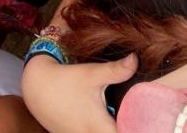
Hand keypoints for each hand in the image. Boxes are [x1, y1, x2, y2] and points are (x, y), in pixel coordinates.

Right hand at [22, 54, 137, 132]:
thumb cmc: (65, 81)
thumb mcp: (91, 74)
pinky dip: (106, 128)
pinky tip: (112, 118)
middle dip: (130, 127)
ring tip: (129, 118)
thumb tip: (136, 60)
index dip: (140, 130)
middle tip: (143, 119)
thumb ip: (116, 70)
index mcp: (98, 128)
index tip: (150, 122)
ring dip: (118, 127)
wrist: (36, 87)